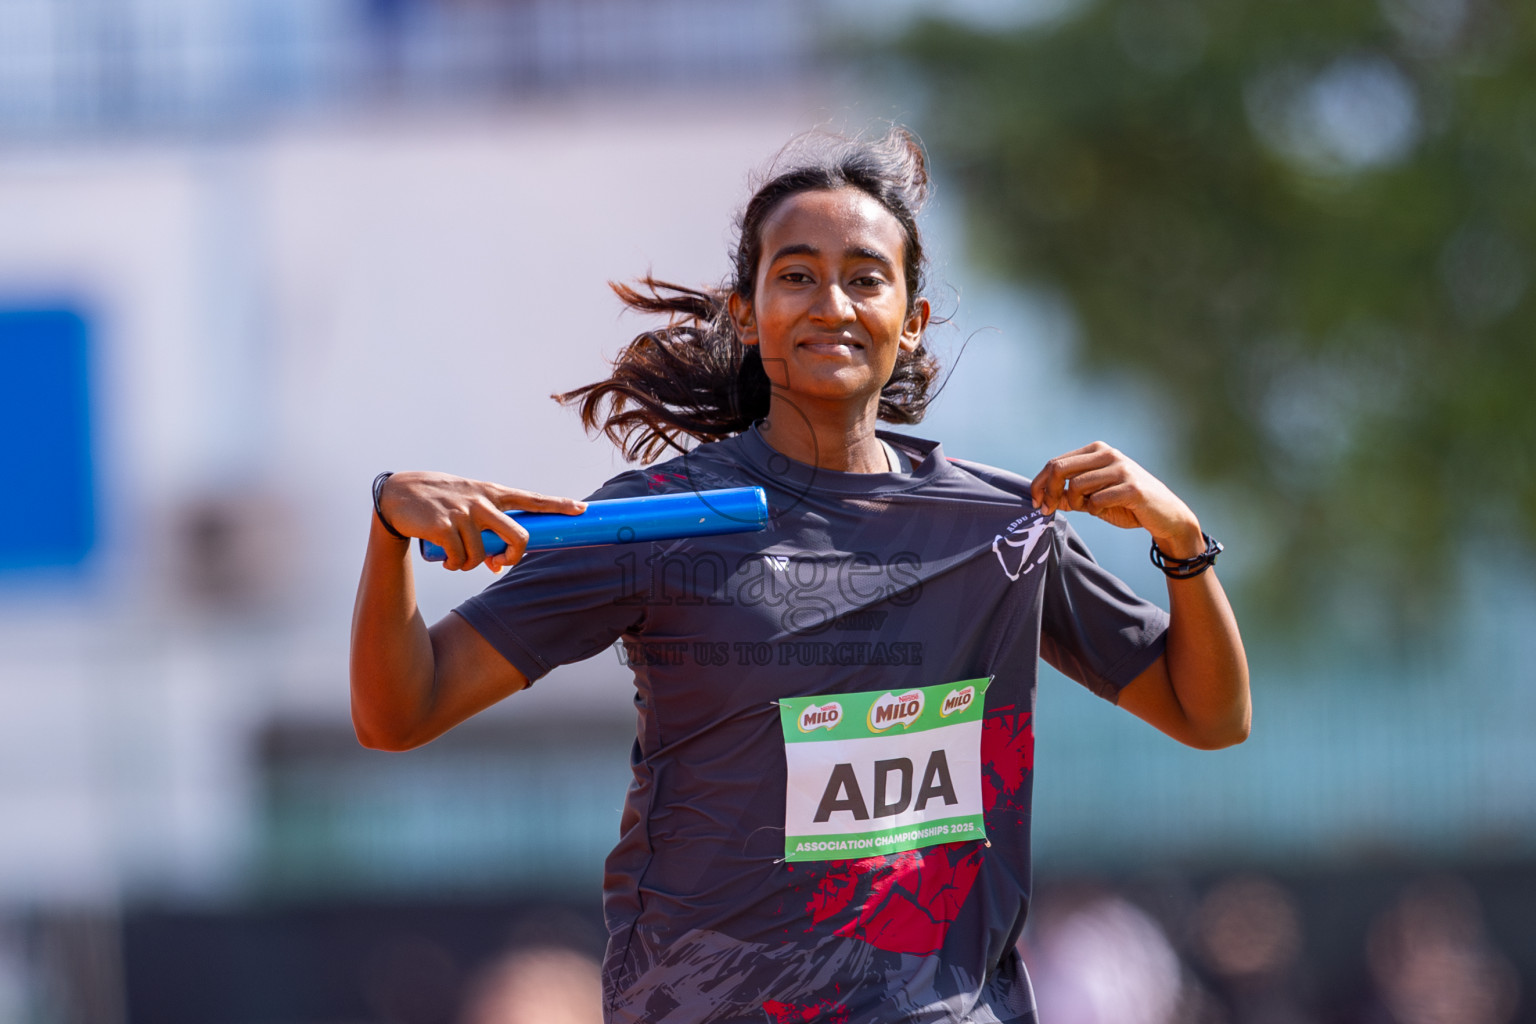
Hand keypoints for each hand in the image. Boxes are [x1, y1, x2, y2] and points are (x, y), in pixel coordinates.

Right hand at [376, 471, 585, 571]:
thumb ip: (487, 530)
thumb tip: (497, 565)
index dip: (559, 505)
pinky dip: (454, 565)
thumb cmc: (439, 502)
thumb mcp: (467, 507)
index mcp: (492, 493)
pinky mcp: (444, 527)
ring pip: (483, 556)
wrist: (398, 494)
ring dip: (470, 565)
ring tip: (457, 558)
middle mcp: (482, 502)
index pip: (532, 499)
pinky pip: (459, 559)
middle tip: (499, 563)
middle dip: (514, 557)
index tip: (582, 509)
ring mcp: (464, 513)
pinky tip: (446, 560)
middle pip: (519, 536)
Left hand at [1029, 442, 1204, 558]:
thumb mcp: (1094, 497)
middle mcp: (1108, 454)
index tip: (1036, 503)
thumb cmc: (1127, 505)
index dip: (1039, 484)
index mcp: (1097, 451)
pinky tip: (1104, 511)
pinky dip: (1094, 510)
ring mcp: (1121, 468)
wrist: (1165, 516)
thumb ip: (1071, 494)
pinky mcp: (1132, 487)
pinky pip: (1096, 500)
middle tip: (1048, 510)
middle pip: (1059, 468)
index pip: (1055, 463)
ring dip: (1074, 503)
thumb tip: (1044, 498)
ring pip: (1076, 485)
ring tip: (1088, 509)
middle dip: (1049, 492)